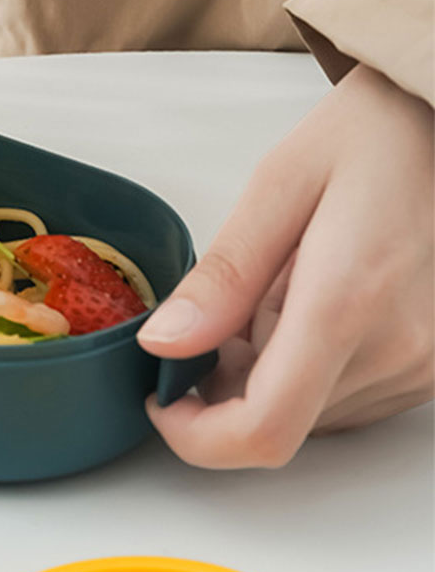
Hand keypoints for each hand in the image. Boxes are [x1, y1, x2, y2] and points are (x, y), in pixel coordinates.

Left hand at [138, 64, 433, 466]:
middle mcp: (398, 350)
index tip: (163, 397)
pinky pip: (348, 398)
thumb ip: (223, 277)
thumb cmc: (378, 135)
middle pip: (279, 422)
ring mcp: (424, 365)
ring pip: (310, 415)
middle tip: (229, 304)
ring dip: (271, 371)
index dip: (196, 436)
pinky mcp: (434, 367)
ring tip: (287, 286)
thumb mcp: (280, 185)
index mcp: (347, 302)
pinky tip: (320, 300)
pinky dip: (312, 366)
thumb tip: (164, 345)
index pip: (263, 430)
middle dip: (228, 382)